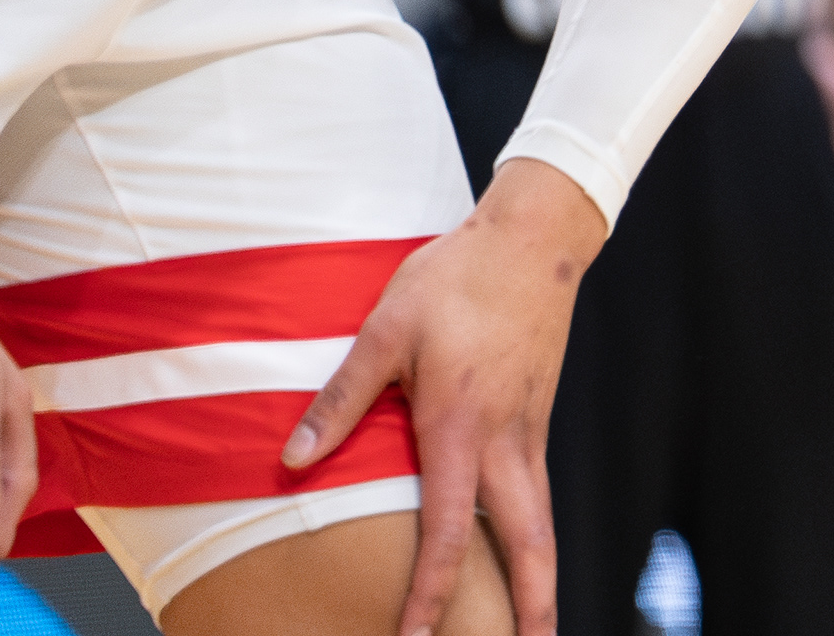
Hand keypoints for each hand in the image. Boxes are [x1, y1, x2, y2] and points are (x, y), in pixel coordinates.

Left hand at [282, 160, 600, 635]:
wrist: (534, 236)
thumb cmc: (456, 277)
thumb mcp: (386, 330)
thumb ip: (341, 400)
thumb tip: (292, 461)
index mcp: (461, 425)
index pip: (449, 530)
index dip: (432, 593)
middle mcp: (506, 438)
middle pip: (529, 542)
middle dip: (533, 605)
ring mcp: (530, 428)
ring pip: (542, 520)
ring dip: (541, 576)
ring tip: (538, 623)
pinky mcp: (537, 414)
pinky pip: (537, 488)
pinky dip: (534, 532)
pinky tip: (522, 548)